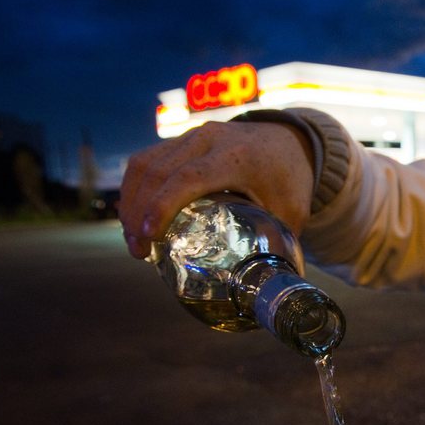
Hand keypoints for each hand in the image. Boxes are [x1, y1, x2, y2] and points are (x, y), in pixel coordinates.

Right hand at [119, 120, 315, 258]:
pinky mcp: (181, 141)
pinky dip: (135, 189)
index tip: (149, 236)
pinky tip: (135, 218)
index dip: (163, 206)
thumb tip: (266, 286)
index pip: (188, 178)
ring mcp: (191, 137)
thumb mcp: (292, 211)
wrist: (289, 140)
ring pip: (145, 163)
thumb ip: (277, 244)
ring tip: (134, 240)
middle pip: (158, 171)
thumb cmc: (290, 178)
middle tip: (138, 251)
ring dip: (131, 201)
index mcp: (236, 156)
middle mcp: (209, 139)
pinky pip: (146, 160)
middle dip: (138, 212)